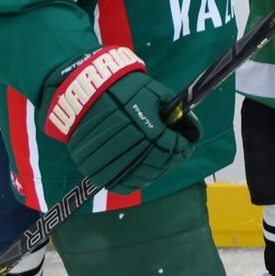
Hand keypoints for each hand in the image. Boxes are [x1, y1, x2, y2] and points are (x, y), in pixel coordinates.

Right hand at [47, 47, 199, 193]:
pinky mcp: (99, 170)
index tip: (185, 143)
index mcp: (152, 133)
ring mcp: (116, 163)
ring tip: (154, 162)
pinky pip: (122, 186)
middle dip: (170, 159)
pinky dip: (133, 182)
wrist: (88, 91)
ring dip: (153, 172)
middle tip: (171, 153)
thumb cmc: (125, 89)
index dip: (184, 146)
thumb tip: (186, 123)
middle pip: (161, 166)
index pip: (177, 149)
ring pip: (143, 178)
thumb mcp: (156, 93)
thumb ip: (172, 111)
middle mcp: (135, 151)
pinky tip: (137, 172)